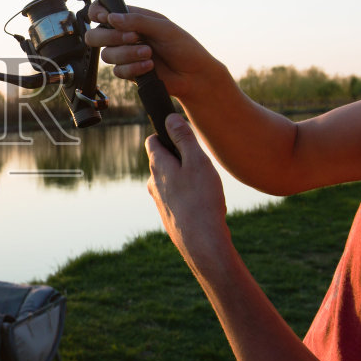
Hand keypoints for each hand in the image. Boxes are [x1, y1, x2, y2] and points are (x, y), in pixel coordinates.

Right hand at [84, 3, 219, 101]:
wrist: (194, 76)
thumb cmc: (183, 48)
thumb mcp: (164, 28)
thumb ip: (137, 21)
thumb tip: (111, 17)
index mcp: (132, 18)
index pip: (103, 11)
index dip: (97, 13)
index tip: (105, 18)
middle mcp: (125, 35)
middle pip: (96, 35)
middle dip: (111, 37)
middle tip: (133, 38)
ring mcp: (125, 54)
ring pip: (106, 55)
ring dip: (127, 54)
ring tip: (149, 54)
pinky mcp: (128, 72)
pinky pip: (118, 71)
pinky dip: (133, 68)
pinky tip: (150, 67)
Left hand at [146, 113, 231, 274]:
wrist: (202, 242)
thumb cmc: (201, 199)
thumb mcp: (197, 160)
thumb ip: (183, 138)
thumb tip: (170, 118)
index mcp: (157, 166)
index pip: (153, 140)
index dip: (168, 133)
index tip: (185, 135)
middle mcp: (153, 183)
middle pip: (163, 160)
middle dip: (181, 157)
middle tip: (203, 164)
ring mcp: (160, 201)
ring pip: (172, 180)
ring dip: (187, 178)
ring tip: (207, 186)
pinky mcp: (169, 216)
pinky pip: (178, 198)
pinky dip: (190, 195)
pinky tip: (205, 203)